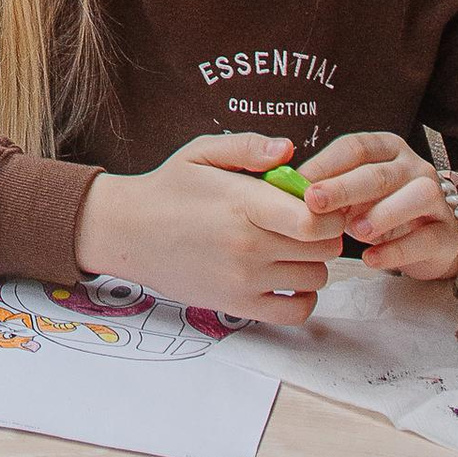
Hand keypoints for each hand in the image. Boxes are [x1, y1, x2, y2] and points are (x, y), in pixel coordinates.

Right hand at [74, 132, 345, 319]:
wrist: (129, 232)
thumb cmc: (169, 189)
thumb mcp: (202, 152)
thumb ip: (249, 146)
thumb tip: (289, 149)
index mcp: (242, 203)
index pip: (314, 219)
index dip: (328, 209)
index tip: (315, 201)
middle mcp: (247, 246)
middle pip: (324, 248)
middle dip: (323, 232)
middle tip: (302, 221)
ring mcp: (244, 280)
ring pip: (316, 278)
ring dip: (313, 262)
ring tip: (289, 246)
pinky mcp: (239, 306)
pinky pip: (297, 310)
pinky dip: (303, 295)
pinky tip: (286, 276)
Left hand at [295, 132, 457, 282]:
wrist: (433, 240)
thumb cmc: (383, 209)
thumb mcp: (356, 194)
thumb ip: (329, 188)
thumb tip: (285, 191)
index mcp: (387, 149)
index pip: (355, 147)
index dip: (326, 163)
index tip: (298, 182)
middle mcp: (414, 167)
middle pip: (379, 173)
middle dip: (344, 187)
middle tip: (314, 202)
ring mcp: (436, 199)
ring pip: (414, 197)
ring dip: (382, 213)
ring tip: (353, 231)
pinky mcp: (446, 234)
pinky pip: (424, 239)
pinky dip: (396, 250)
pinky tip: (371, 259)